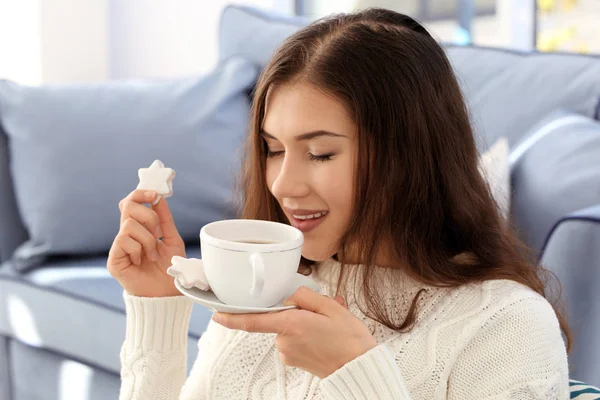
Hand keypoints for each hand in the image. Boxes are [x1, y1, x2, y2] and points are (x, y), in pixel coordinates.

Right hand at [108, 189, 185, 296]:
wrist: (166, 292)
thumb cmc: (170, 267)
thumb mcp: (172, 238)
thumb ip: (164, 218)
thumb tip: (158, 197)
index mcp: (139, 227)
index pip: (131, 202)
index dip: (140, 194)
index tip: (155, 194)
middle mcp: (126, 234)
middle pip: (128, 206)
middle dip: (149, 217)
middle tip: (157, 233)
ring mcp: (118, 246)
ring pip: (129, 224)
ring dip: (147, 239)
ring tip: (152, 255)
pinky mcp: (113, 259)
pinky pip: (123, 240)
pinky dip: (138, 249)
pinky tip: (141, 261)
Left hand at [212, 286, 377, 377]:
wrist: (359, 367)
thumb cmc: (348, 339)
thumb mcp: (332, 307)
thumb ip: (307, 296)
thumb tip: (293, 297)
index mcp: (292, 325)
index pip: (254, 320)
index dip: (232, 317)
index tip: (217, 313)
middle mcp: (285, 341)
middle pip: (280, 317)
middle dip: (297, 311)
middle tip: (323, 312)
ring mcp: (288, 353)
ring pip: (288, 328)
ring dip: (304, 323)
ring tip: (328, 326)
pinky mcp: (294, 361)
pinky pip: (294, 340)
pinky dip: (306, 335)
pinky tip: (324, 335)